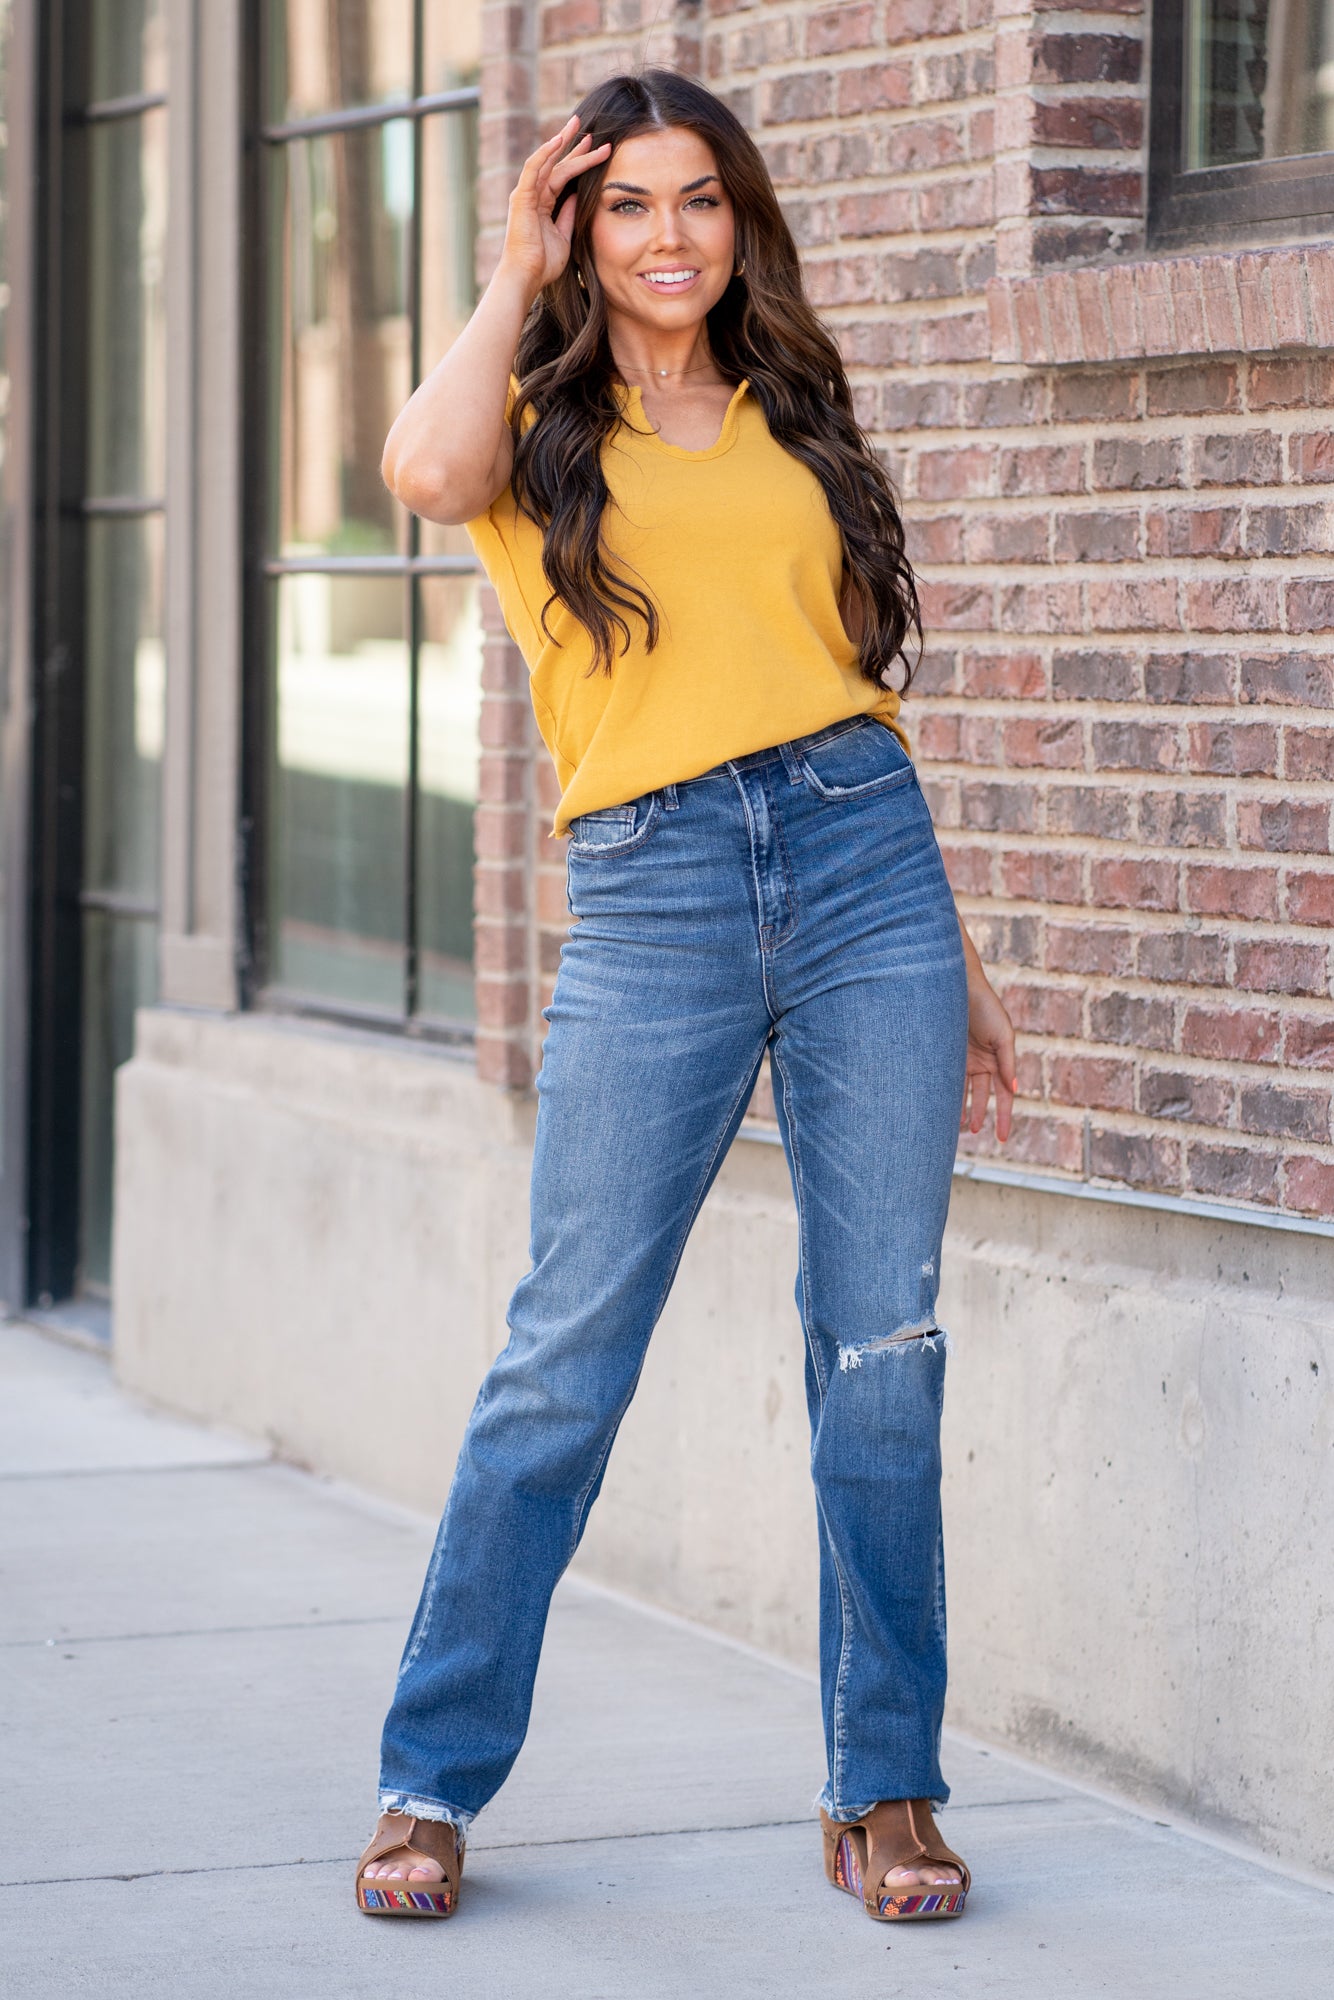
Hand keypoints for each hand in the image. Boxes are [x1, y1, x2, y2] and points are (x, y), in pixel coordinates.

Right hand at [499, 114, 611, 297]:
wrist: (526, 277)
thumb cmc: (543, 264)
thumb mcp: (564, 236)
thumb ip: (569, 214)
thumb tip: (578, 196)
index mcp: (542, 204)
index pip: (563, 176)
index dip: (579, 161)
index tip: (596, 149)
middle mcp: (533, 195)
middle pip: (556, 164)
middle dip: (572, 145)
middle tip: (588, 128)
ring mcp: (526, 194)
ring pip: (548, 162)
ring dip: (562, 142)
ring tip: (577, 125)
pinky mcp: (522, 196)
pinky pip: (534, 168)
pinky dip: (545, 152)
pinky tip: (559, 139)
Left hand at [959, 933, 1017, 1141]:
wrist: (958, 986)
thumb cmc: (985, 1007)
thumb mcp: (1003, 1035)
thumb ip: (1007, 1063)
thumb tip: (1013, 1089)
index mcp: (999, 1059)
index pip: (1004, 1095)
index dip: (1003, 1117)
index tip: (1001, 1138)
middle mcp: (982, 1062)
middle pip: (982, 1097)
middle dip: (979, 1115)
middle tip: (974, 1132)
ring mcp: (963, 1060)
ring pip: (962, 1092)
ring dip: (961, 1109)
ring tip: (955, 1128)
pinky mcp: (945, 1056)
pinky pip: (946, 1081)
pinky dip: (945, 1094)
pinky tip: (940, 1109)